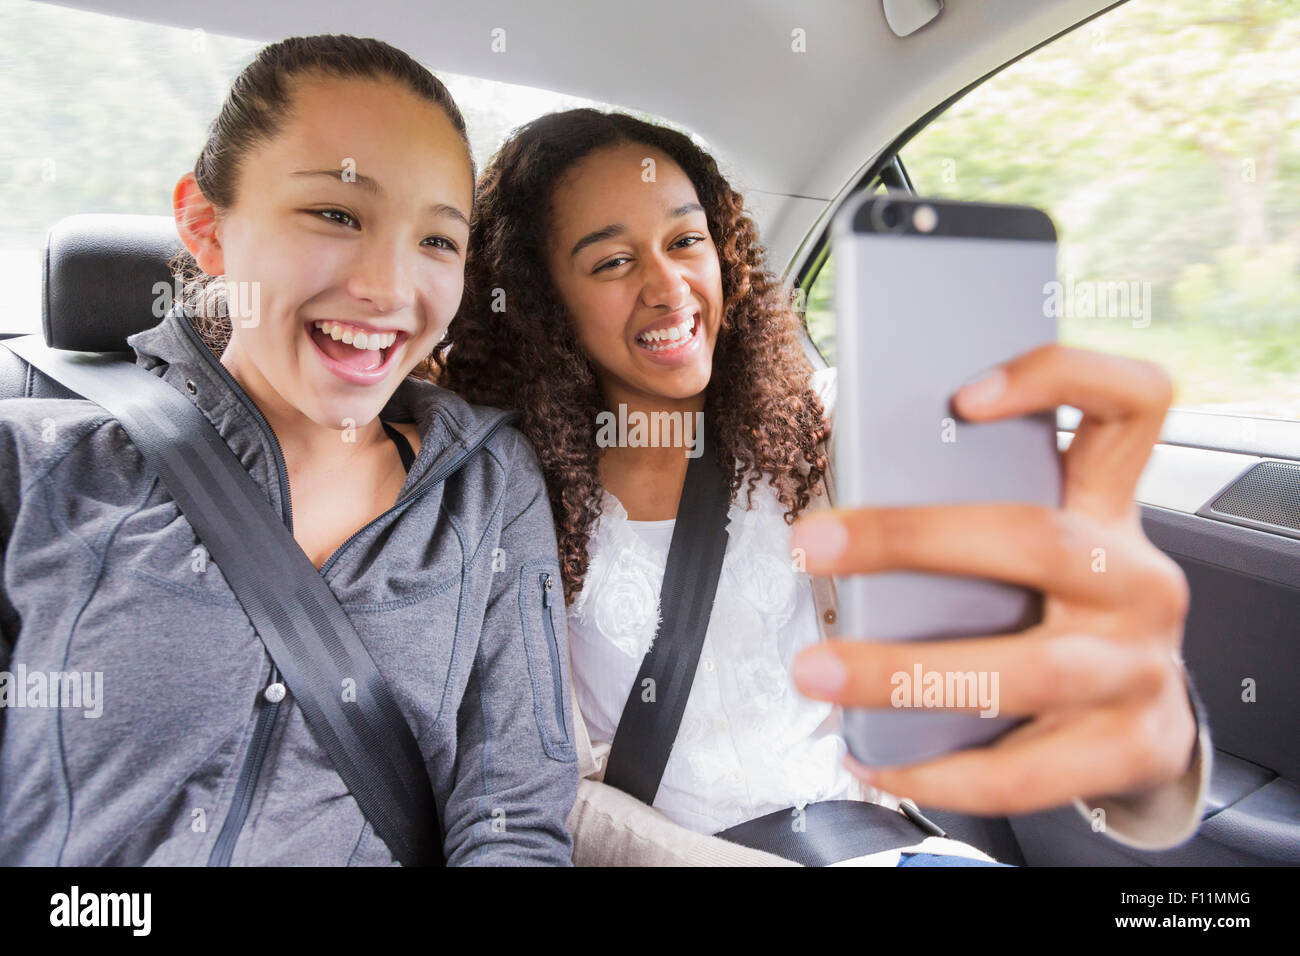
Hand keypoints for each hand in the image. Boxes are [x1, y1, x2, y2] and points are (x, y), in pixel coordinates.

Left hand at [790, 344, 1195, 815]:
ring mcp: (1142, 666)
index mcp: (1112, 510)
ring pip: (1029, 669)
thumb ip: (972, 518)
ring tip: (818, 671)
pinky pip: (1027, 771)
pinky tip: (875, 761)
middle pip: (1041, 541)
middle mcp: (1139, 579)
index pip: (1130, 405)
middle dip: (911, 540)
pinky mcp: (1134, 747)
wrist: (1146, 726)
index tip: (963, 398)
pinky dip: (938, 773)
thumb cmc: (1063, 617)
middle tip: (812, 546)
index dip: (1060, 380)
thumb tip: (843, 504)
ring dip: (905, 672)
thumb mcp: (1038, 556)